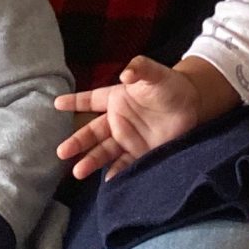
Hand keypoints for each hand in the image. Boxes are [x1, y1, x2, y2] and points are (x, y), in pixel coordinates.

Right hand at [54, 56, 218, 180]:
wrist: (192, 103)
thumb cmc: (169, 84)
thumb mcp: (154, 72)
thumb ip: (139, 69)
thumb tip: (125, 75)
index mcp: (117, 99)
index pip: (91, 100)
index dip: (75, 102)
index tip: (55, 104)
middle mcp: (118, 120)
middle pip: (93, 132)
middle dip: (77, 142)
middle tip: (61, 152)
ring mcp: (129, 137)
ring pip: (105, 150)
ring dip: (92, 160)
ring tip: (78, 172)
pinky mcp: (142, 151)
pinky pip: (126, 163)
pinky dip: (117, 172)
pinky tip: (108, 180)